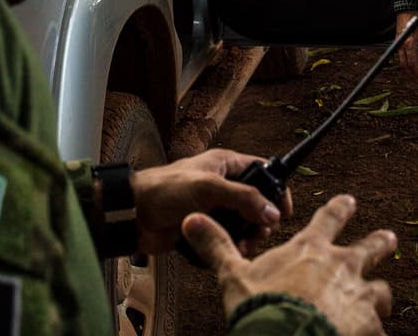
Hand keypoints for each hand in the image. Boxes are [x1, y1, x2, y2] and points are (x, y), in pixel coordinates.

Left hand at [130, 149, 291, 254]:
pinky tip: (227, 253)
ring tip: (241, 248)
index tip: (284, 211)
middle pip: (257, 203)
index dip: (277, 189)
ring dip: (246, 238)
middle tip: (259, 234)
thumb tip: (273, 213)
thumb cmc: (164, 190)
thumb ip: (243, 198)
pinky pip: (226, 240)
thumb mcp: (208, 188)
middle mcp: (223, 185)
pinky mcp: (205, 229)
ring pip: (244, 225)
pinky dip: (229, 247)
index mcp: (226, 164)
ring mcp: (214, 208)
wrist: (133, 215)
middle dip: (261, 221)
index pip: (263, 171)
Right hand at [183, 194, 395, 335]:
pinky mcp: (369, 326)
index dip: (341, 207)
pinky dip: (374, 332)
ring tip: (380, 299)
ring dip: (379, 294)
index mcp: (312, 250)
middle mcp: (343, 267)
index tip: (350, 200)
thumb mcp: (234, 275)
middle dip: (381, 242)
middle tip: (390, 238)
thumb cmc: (262, 308)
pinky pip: (379, 329)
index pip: (331, 217)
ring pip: (380, 290)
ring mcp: (360, 297)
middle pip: (371, 247)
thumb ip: (217, 246)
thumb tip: (191, 219)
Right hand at [395, 10, 417, 80]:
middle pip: (404, 64)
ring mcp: (398, 43)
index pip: (413, 63)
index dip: (417, 72)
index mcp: (410, 43)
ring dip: (407, 68)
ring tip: (414, 71)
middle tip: (417, 78)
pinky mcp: (397, 41)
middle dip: (411, 73)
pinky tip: (409, 62)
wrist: (407, 9)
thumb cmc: (417, 18)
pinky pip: (399, 55)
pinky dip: (404, 61)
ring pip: (401, 61)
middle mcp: (402, 45)